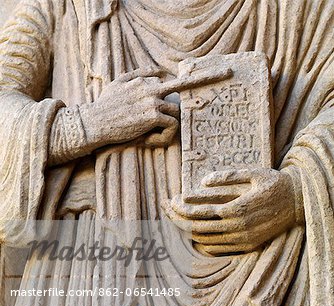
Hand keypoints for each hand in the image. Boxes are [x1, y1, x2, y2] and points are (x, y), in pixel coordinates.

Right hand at [80, 66, 231, 148]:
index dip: (193, 78)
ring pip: (178, 111)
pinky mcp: (152, 115)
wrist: (94, 123)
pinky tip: (149, 141)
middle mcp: (151, 87)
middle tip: (224, 78)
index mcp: (144, 81)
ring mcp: (152, 100)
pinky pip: (172, 125)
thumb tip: (155, 73)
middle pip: (182, 89)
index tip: (217, 74)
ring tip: (152, 137)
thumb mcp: (118, 85)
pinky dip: (163, 137)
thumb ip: (137, 76)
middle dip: (198, 87)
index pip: (172, 77)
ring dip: (169, 127)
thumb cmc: (104, 107)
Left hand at [163, 168, 302, 254]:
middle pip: (198, 228)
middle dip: (178, 220)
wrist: (298, 203)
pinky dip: (203, 242)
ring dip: (188, 231)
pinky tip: (196, 233)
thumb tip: (202, 181)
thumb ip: (226, 177)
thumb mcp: (252, 173)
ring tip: (177, 221)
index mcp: (236, 208)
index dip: (182, 208)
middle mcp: (237, 227)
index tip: (170, 202)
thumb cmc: (274, 184)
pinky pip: (218, 249)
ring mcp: (242, 239)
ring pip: (206, 240)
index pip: (200, 212)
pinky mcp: (247, 246)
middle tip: (166, 211)